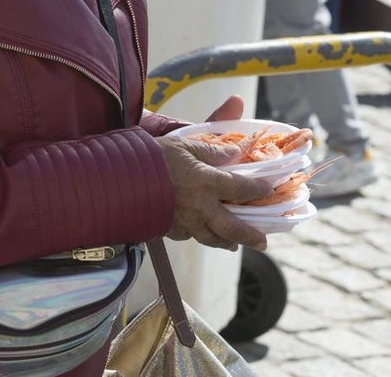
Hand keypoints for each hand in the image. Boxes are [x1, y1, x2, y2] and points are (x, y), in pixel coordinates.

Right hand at [155, 94, 271, 250]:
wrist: (120, 179)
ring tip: (233, 245)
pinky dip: (197, 235)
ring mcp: (185, 222)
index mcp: (208, 182)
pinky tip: (198, 231)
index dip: (259, 191)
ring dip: (225, 242)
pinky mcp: (168, 230)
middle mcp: (201, 207)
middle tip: (263, 243)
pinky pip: (188, 236)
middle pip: (233, 228)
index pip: (243, 189)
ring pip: (211, 238)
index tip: (269, 191)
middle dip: (250, 236)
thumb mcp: (185, 144)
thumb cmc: (154, 156)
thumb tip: (235, 153)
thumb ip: (212, 149)